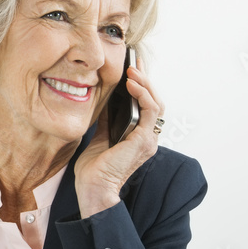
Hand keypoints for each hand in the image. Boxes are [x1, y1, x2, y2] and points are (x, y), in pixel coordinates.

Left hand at [73, 60, 163, 217]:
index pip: (146, 105)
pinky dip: (142, 94)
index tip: (134, 66)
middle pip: (153, 101)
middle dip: (145, 79)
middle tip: (134, 61)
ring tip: (132, 68)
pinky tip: (131, 83)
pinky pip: (149, 110)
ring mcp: (148, 139)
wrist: (92, 187)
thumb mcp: (100, 135)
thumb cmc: (94, 167)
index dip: (142, 85)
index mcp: (139, 136)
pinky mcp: (143, 140)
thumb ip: (107, 119)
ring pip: (155, 103)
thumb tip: (105, 99)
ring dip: (145, 83)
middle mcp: (148, 137)